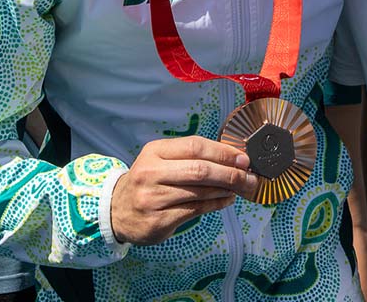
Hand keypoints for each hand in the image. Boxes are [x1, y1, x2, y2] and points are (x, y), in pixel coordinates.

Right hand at [110, 136, 258, 245]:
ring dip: (226, 189)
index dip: (223, 152)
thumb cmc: (148, 181)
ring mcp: (154, 198)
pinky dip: (216, 204)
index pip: (195, 146)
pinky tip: (226, 200)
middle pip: (200, 170)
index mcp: (154, 152)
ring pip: (200, 191)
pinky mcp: (159, 220)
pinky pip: (196, 210)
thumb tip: (231, 158)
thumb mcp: (160, 160)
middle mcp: (152, 173)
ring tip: (241, 188)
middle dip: (230, 173)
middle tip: (249, 176)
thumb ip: (190, 156)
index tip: (243, 158)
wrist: (116, 210)